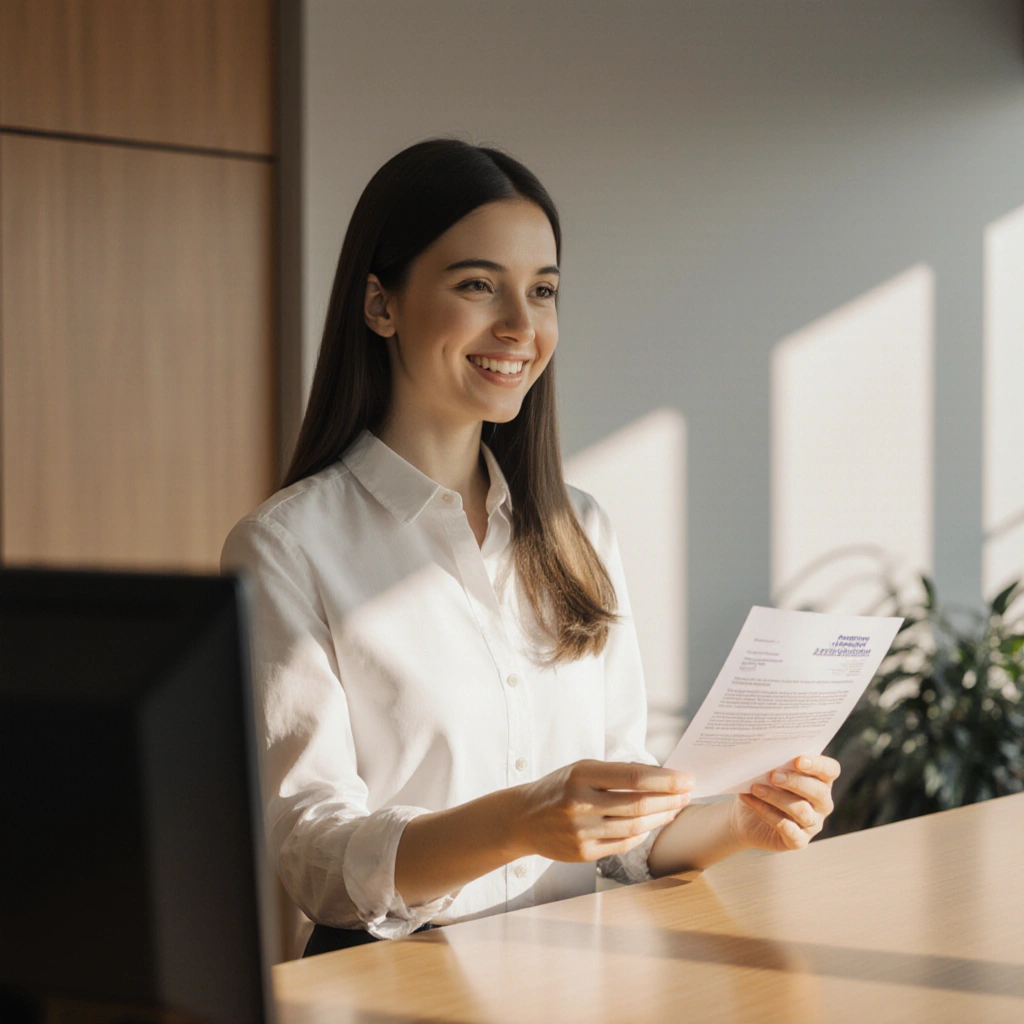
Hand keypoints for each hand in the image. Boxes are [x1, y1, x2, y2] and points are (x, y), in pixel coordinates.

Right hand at [513, 759, 694, 861]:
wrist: (523, 818)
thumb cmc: (559, 788)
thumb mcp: (581, 769)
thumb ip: (616, 773)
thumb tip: (661, 777)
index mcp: (581, 774)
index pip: (634, 777)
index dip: (666, 780)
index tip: (687, 779)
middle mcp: (580, 802)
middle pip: (639, 804)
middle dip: (670, 800)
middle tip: (687, 795)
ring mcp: (581, 831)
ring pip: (635, 827)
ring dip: (661, 818)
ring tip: (674, 809)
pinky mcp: (583, 853)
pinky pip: (623, 845)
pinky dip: (641, 834)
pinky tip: (650, 826)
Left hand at [730, 755, 839, 851]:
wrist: (745, 815)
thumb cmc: (762, 785)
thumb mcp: (768, 771)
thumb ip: (775, 761)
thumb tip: (767, 751)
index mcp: (820, 780)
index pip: (830, 770)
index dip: (818, 765)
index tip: (798, 760)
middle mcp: (822, 803)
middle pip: (818, 792)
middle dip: (795, 782)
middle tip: (772, 775)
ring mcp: (812, 824)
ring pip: (802, 811)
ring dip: (777, 798)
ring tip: (756, 788)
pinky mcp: (798, 841)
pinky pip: (787, 828)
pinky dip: (766, 812)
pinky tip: (750, 800)